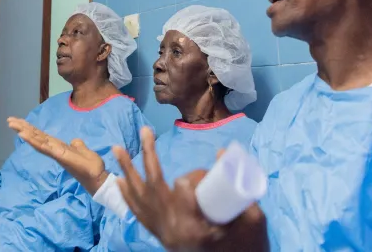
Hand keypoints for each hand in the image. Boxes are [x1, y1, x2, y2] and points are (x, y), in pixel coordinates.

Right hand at [7, 117, 107, 193]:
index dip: (30, 129)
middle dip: (22, 128)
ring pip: (37, 140)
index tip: (19, 121)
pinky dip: (33, 140)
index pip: (42, 136)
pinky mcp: (59, 155)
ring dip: (24, 132)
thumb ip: (77, 145)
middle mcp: (54, 150)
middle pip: (36, 136)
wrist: (97, 177)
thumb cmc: (90, 166)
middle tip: (9, 120)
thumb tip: (75, 141)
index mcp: (58, 147)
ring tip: (12, 124)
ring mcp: (55, 153)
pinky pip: (44, 147)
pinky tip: (24, 134)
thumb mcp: (83, 150)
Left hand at [114, 128, 268, 251]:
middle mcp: (172, 231)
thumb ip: (243, 190)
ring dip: (127, 172)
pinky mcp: (161, 237)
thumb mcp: (254, 223)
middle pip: (153, 188)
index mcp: (193, 228)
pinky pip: (138, 214)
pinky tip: (120, 180)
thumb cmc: (247, 249)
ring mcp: (163, 235)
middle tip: (145, 131)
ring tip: (117, 149)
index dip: (193, 176)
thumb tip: (223, 152)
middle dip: (147, 157)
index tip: (208, 176)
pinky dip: (127, 196)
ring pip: (140, 199)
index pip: (182, 189)